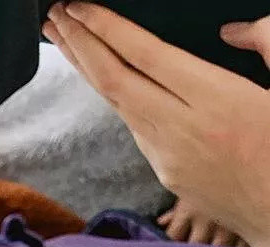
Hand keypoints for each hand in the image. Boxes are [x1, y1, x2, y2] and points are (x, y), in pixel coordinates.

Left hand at [43, 4, 269, 246]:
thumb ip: (268, 41)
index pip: (146, 56)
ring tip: (67, 41)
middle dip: (79, 47)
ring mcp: (168, 157)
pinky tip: (106, 81)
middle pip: (114, 84)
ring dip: (89, 71)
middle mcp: (182, 131)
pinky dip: (116, 98)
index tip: (79, 9)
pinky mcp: (167, 175)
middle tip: (53, 19)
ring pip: (119, 107)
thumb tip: (234, 30)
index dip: (106, 31)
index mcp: (217, 101)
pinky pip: (137, 128)